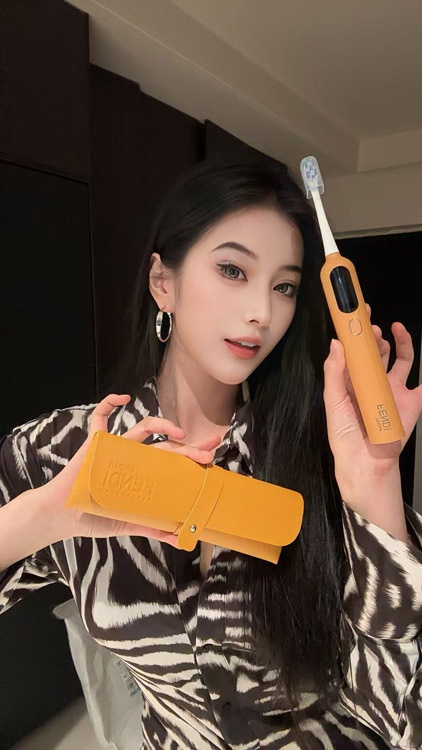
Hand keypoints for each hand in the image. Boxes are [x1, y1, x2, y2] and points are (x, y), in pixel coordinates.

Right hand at [38, 394, 220, 545]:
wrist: (63, 516)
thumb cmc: (93, 518)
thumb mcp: (129, 523)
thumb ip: (153, 527)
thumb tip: (180, 539)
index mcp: (143, 473)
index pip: (173, 459)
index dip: (193, 454)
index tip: (212, 455)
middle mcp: (133, 456)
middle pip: (166, 445)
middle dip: (189, 445)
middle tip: (208, 450)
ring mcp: (116, 447)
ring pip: (142, 427)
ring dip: (162, 425)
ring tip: (180, 433)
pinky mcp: (95, 443)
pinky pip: (100, 417)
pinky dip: (109, 403)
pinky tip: (123, 398)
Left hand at [323, 320, 421, 538]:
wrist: (366, 464)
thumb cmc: (346, 436)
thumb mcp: (333, 402)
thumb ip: (334, 373)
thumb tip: (336, 344)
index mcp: (352, 382)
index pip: (354, 352)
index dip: (356, 333)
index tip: (355, 315)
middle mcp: (373, 383)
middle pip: (377, 352)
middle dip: (375, 336)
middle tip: (372, 326)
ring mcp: (393, 391)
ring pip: (400, 360)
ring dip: (398, 343)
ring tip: (392, 330)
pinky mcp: (411, 402)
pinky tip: (417, 354)